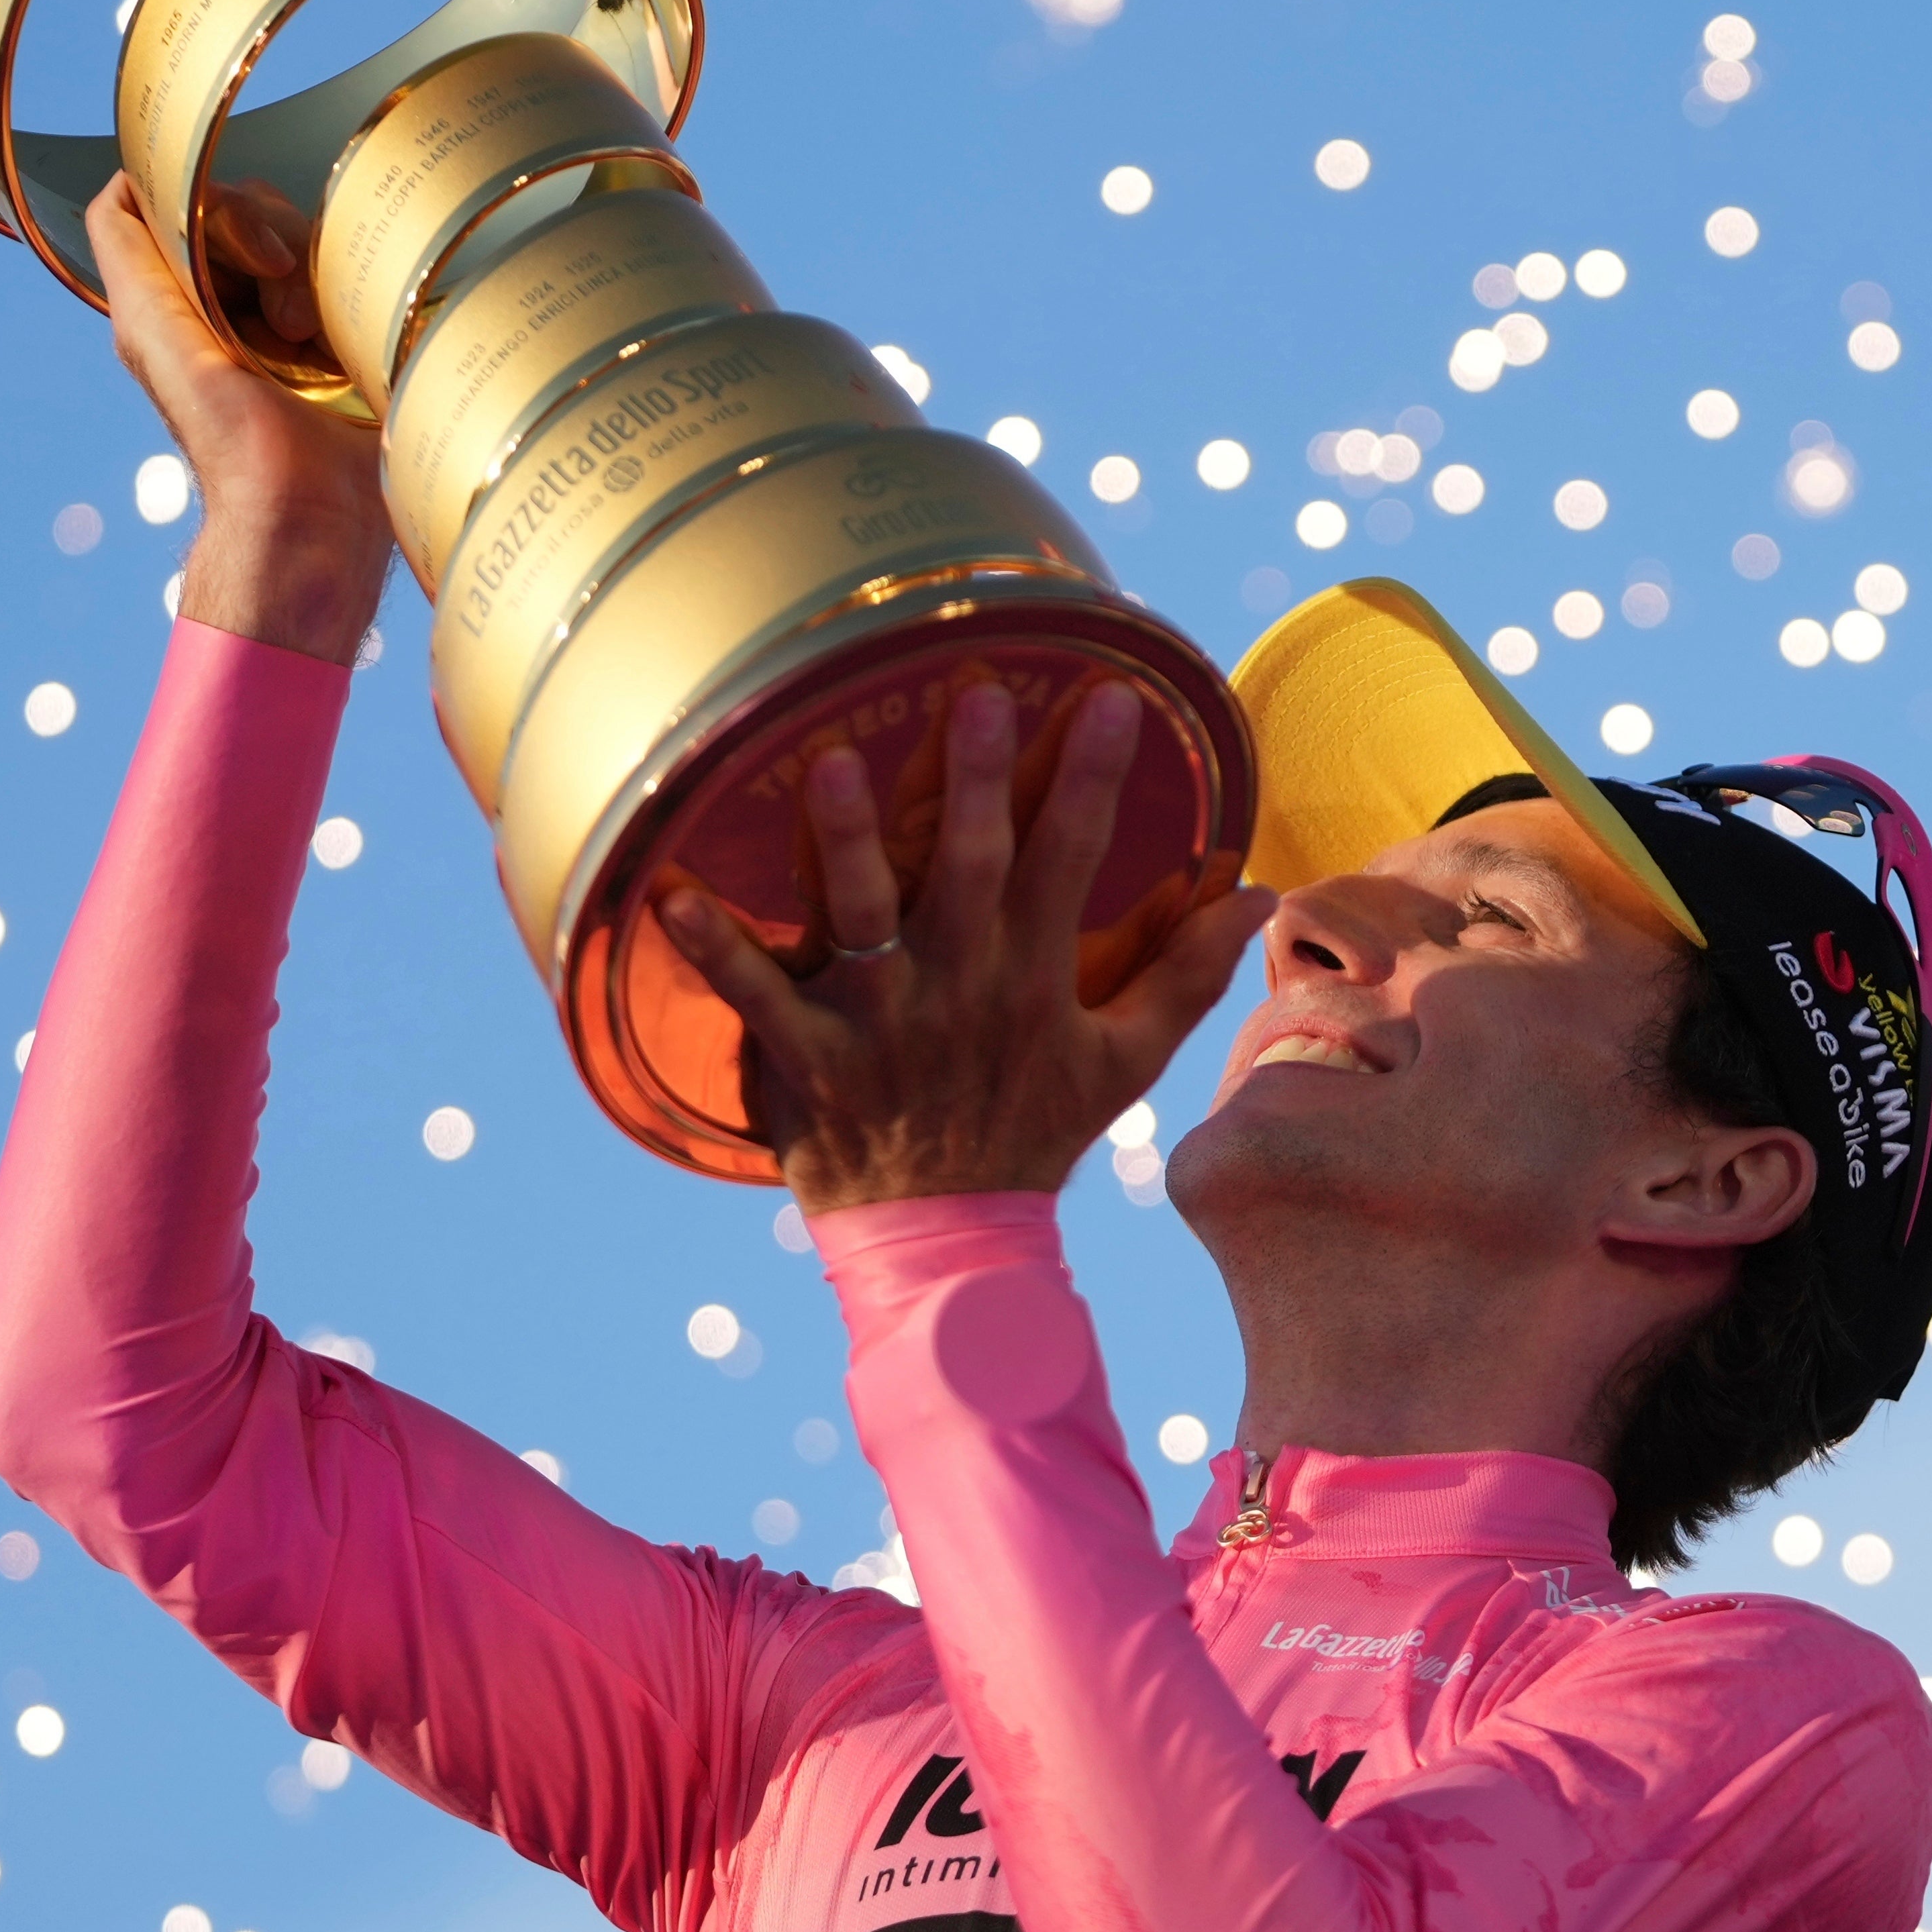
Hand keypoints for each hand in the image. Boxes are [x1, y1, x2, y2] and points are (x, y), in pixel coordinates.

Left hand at [93, 171, 390, 666]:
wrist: (312, 513)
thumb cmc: (230, 439)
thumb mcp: (153, 331)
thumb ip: (126, 252)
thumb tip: (121, 179)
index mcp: (188, 294)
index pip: (206, 200)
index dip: (231, 212)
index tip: (259, 261)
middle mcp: (241, 298)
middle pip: (264, 213)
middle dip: (283, 256)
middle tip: (291, 324)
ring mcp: (298, 315)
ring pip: (315, 239)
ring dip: (321, 287)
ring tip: (319, 348)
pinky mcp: (349, 336)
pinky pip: (359, 276)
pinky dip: (358, 300)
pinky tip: (349, 349)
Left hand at [658, 675, 1268, 1209]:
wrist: (950, 1241)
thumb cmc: (1032, 1132)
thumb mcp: (1126, 1062)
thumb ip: (1189, 974)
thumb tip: (1259, 893)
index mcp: (1035, 981)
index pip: (1072, 863)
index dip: (1090, 780)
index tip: (1110, 696)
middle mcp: (960, 990)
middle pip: (972, 871)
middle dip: (978, 782)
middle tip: (976, 690)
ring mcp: (879, 1023)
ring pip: (863, 918)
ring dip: (843, 842)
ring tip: (826, 763)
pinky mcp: (807, 1057)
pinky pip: (754, 997)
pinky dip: (715, 949)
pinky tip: (672, 893)